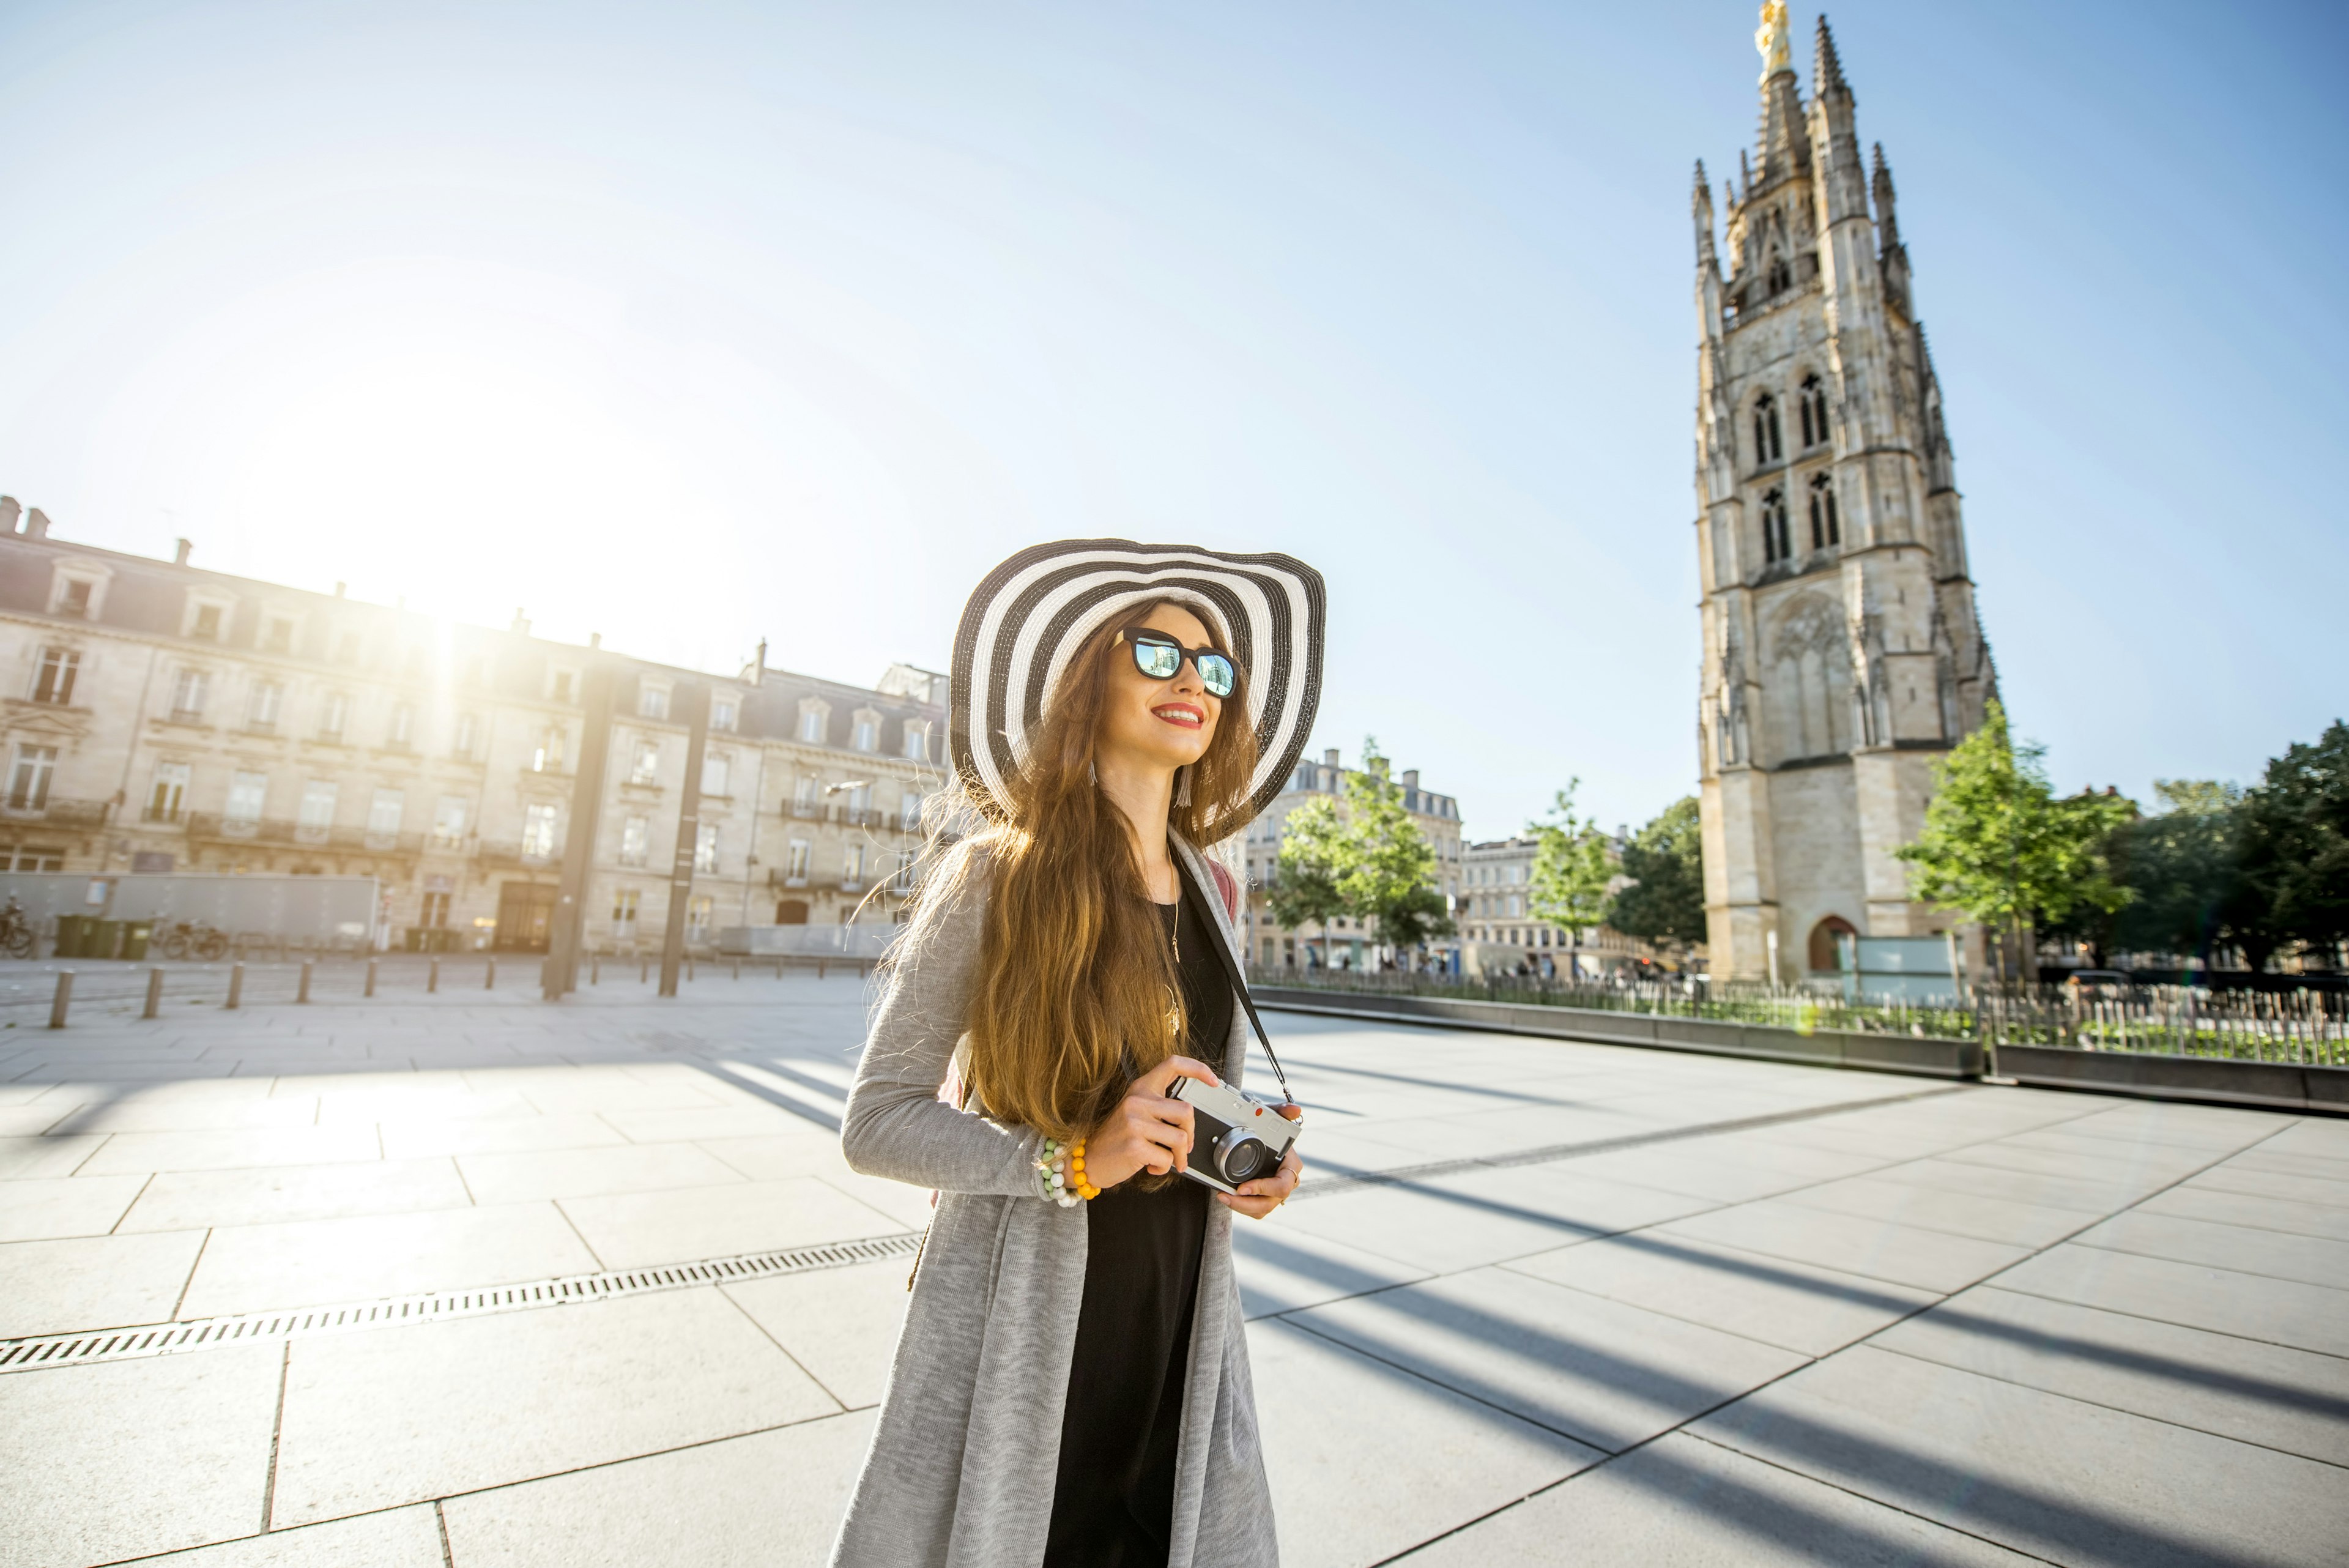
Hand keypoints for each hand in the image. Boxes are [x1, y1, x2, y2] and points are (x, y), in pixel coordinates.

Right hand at [1082, 1055, 1219, 1189]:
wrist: (1088, 1160)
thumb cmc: (1117, 1138)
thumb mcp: (1135, 1113)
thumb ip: (1159, 1108)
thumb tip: (1189, 1120)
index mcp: (1140, 1088)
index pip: (1172, 1065)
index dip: (1198, 1069)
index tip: (1213, 1081)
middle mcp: (1138, 1101)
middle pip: (1186, 1112)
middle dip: (1190, 1134)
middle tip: (1184, 1147)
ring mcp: (1135, 1123)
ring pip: (1180, 1138)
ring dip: (1179, 1156)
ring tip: (1168, 1161)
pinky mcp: (1135, 1146)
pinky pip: (1168, 1159)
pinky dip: (1164, 1168)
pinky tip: (1151, 1167)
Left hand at [1216, 1102, 1302, 1219]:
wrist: (1257, 1137)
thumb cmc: (1268, 1129)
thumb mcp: (1272, 1116)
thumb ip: (1282, 1111)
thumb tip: (1295, 1110)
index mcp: (1291, 1167)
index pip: (1282, 1185)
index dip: (1263, 1188)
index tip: (1242, 1187)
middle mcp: (1286, 1182)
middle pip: (1270, 1202)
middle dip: (1247, 1203)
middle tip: (1228, 1195)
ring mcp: (1275, 1193)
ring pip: (1261, 1209)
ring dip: (1241, 1206)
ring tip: (1224, 1197)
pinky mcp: (1264, 1198)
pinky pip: (1255, 1209)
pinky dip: (1240, 1206)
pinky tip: (1227, 1198)